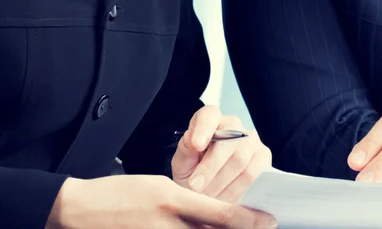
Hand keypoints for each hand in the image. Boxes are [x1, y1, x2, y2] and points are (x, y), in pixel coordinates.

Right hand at [46, 174, 276, 228]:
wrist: (82, 212)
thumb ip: (190, 202)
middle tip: (262, 226)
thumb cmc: (123, 193)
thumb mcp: (161, 187)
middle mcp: (169, 225)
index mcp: (174, 200)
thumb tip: (216, 214)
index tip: (268, 221)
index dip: (248, 221)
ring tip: (237, 227)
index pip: (220, 214)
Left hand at [172, 106, 271, 202]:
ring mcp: (251, 138)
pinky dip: (237, 188)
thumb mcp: (182, 162)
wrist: (207, 185)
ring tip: (208, 195)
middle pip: (228, 142)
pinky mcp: (263, 155)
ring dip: (222, 182)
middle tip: (195, 186)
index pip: (209, 115)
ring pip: (241, 159)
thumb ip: (185, 150)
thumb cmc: (192, 170)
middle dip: (210, 168)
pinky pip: (254, 172)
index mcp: (210, 118)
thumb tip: (192, 139)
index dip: (204, 129)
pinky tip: (224, 196)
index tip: (196, 145)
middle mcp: (233, 124)